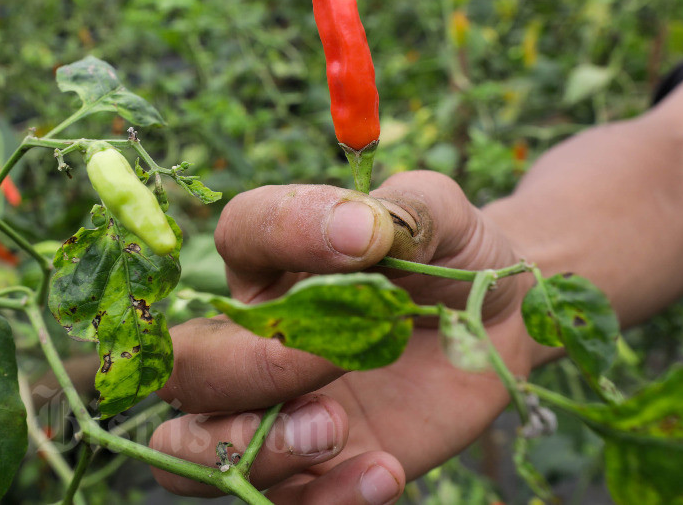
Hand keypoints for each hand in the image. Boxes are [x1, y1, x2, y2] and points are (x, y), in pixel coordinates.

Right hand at [149, 171, 537, 503]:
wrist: (495, 324)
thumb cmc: (451, 255)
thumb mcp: (438, 215)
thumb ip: (402, 208)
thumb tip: (357, 229)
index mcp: (271, 261)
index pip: (241, 235)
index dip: (285, 233)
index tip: (365, 240)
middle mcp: (250, 337)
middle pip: (187, 365)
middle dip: (245, 371)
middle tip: (330, 361)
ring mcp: (272, 410)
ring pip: (188, 449)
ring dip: (251, 449)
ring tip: (334, 430)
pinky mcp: (312, 468)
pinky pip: (277, 503)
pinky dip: (322, 497)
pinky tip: (385, 471)